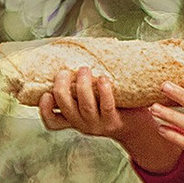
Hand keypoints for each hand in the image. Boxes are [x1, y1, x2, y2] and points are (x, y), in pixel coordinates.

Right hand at [39, 67, 178, 172]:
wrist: (139, 128)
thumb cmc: (115, 107)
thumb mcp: (93, 102)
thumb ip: (82, 89)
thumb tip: (75, 55)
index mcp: (74, 120)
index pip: (52, 122)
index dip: (44, 110)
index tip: (45, 93)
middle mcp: (83, 125)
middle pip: (66, 108)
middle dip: (62, 87)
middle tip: (65, 71)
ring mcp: (98, 126)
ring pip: (85, 106)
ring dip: (83, 85)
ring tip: (85, 69)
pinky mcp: (114, 123)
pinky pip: (106, 106)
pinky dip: (103, 91)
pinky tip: (103, 79)